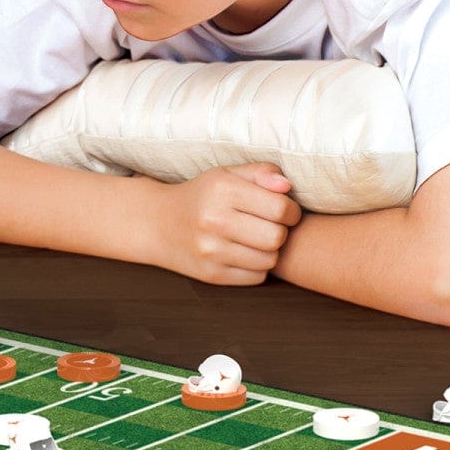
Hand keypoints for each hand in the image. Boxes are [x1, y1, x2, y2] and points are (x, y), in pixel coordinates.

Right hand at [141, 163, 301, 284]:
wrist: (159, 224)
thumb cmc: (202, 196)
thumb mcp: (226, 174)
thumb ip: (260, 172)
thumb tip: (287, 186)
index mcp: (221, 190)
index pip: (280, 208)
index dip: (290, 210)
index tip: (283, 209)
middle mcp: (214, 220)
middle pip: (277, 237)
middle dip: (280, 231)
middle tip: (268, 224)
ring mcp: (210, 251)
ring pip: (269, 260)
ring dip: (269, 251)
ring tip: (254, 238)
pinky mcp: (211, 275)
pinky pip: (256, 277)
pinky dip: (256, 266)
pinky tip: (243, 252)